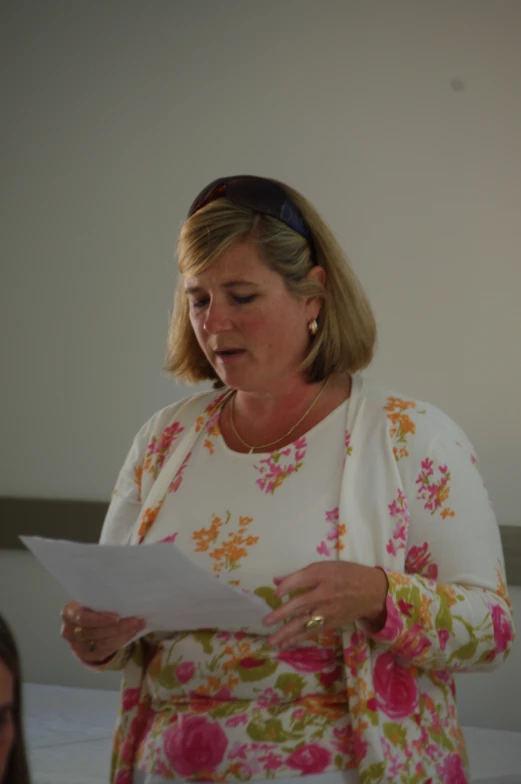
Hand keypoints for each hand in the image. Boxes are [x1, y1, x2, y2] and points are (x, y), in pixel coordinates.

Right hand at [60, 601, 145, 664]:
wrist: (83, 625)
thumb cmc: (90, 607)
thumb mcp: (90, 600)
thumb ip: (101, 600)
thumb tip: (126, 595)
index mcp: (69, 613)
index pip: (83, 618)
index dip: (100, 619)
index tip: (117, 617)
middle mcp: (69, 631)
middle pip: (95, 632)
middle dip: (118, 627)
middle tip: (136, 620)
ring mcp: (77, 646)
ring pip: (103, 643)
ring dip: (124, 634)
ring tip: (138, 624)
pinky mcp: (88, 656)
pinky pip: (108, 650)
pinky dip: (123, 640)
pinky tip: (133, 632)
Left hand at [263, 562, 387, 648]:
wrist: (372, 592)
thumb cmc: (346, 574)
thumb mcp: (325, 567)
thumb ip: (301, 574)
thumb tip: (276, 580)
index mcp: (324, 575)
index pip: (301, 580)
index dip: (286, 587)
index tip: (275, 594)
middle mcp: (325, 594)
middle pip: (300, 605)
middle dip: (282, 614)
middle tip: (266, 621)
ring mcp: (328, 611)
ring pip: (305, 623)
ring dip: (287, 633)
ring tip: (272, 641)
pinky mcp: (331, 623)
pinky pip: (312, 632)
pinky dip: (298, 639)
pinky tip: (286, 644)